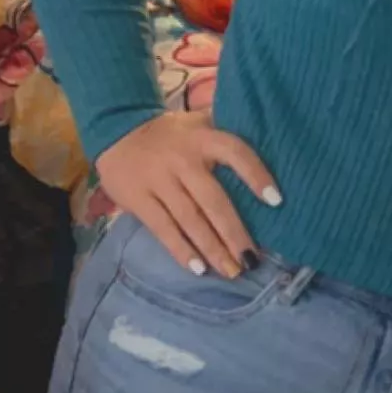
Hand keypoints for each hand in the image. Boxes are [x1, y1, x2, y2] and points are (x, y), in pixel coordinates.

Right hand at [97, 110, 281, 277]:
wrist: (115, 129)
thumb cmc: (171, 134)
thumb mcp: (198, 122)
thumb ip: (226, 132)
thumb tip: (270, 144)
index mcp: (202, 138)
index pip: (235, 153)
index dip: (257, 175)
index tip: (276, 201)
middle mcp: (182, 159)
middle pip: (213, 200)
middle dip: (234, 232)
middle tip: (253, 259)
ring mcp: (158, 180)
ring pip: (190, 219)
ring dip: (212, 248)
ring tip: (232, 270)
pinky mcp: (138, 199)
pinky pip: (163, 228)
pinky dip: (181, 250)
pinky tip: (198, 268)